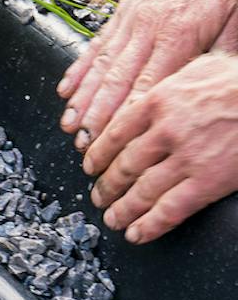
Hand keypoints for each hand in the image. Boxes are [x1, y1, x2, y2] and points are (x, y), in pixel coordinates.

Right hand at [57, 0, 237, 156]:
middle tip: (82, 141)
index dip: (127, 112)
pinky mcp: (120, 14)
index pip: (148, 82)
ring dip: (82, 97)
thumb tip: (208, 94)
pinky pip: (94, 46)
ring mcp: (129, 21)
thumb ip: (219, 61)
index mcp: (178, 35)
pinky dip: (78, 69)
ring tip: (68, 124)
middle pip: (117, 78)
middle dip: (97, 114)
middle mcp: (147, 28)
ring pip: (100, 65)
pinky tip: (65, 90)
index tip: (112, 138)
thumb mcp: (236, 26)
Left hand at [83, 52, 237, 241]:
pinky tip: (138, 233)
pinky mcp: (208, 182)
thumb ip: (172, 79)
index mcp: (159, 101)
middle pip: (125, 164)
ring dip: (123, 209)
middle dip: (107, 185)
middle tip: (98, 196)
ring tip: (113, 219)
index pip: (115, 132)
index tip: (90, 165)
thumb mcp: (201, 66)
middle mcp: (165, 131)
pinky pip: (172, 208)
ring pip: (142, 190)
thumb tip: (158, 83)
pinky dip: (151, 224)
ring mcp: (186, 159)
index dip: (98, 154)